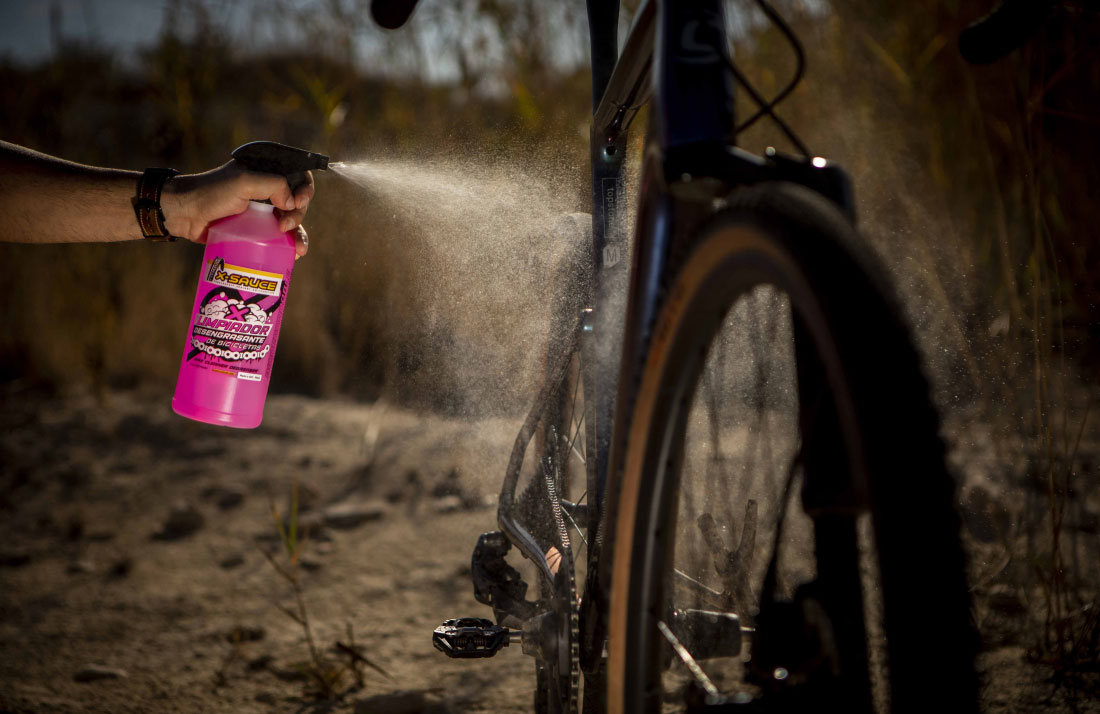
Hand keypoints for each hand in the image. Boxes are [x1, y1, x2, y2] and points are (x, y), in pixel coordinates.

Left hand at [160, 160, 314, 257]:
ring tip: (298, 249)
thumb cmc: (211, 194)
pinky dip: (290, 245)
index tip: (298, 201)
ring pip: (292, 221)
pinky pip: (279, 236)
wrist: (184, 214)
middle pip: (297, 201)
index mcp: (265, 171)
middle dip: (299, 214)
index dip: (305, 188)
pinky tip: (294, 254)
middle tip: (285, 225)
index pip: (297, 174)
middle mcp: (267, 189)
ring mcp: (262, 210)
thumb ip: (272, 184)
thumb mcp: (243, 182)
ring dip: (299, 234)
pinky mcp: (256, 229)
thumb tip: (292, 203)